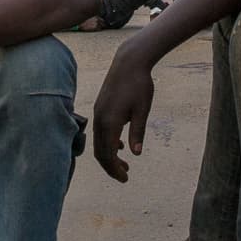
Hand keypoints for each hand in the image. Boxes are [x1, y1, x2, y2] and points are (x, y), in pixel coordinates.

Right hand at [92, 49, 156, 182]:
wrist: (129, 62)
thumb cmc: (139, 85)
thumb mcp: (142, 111)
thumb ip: (137, 132)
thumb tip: (135, 154)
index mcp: (110, 122)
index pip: (107, 154)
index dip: (115, 169)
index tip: (126, 178)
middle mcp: (99, 119)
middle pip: (100, 152)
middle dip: (110, 167)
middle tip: (125, 177)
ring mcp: (98, 113)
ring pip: (99, 142)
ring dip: (109, 155)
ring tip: (124, 164)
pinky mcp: (100, 107)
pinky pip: (100, 132)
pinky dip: (107, 143)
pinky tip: (120, 146)